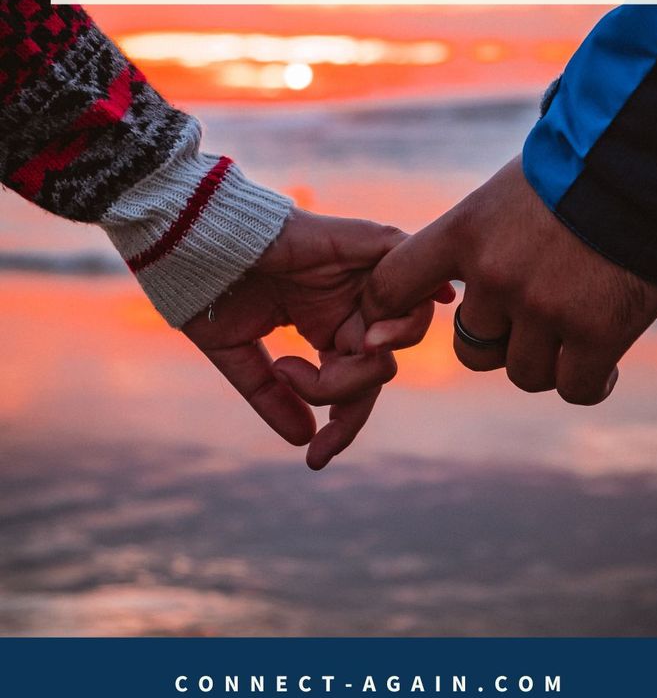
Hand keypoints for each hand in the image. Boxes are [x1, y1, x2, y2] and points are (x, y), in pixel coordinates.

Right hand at [183, 208, 450, 460]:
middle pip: (378, 367)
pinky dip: (422, 294)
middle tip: (300, 385)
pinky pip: (414, 270)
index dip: (340, 426)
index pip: (352, 385)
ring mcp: (361, 275)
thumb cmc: (208, 286)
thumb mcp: (239, 354)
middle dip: (346, 396)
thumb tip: (304, 440)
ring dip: (373, 360)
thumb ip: (273, 396)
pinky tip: (412, 317)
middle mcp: (350, 303)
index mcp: (324, 325)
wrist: (194, 238)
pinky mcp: (368, 244)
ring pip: (403, 328)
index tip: (315, 459)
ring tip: (336, 360)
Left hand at [362, 157, 656, 404]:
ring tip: (575, 334)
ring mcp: (546, 308)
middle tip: (533, 316)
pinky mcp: (598, 334)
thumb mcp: (510, 189)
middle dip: (499, 341)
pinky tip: (604, 364)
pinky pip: (575, 388)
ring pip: (524, 372)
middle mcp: (497, 275)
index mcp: (465, 231)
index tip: (404, 320)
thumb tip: (450, 274)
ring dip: (547, 361)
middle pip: (471, 349)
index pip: (392, 285)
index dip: (390, 311)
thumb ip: (478, 235)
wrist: (655, 161)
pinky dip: (590, 382)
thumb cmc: (582, 166)